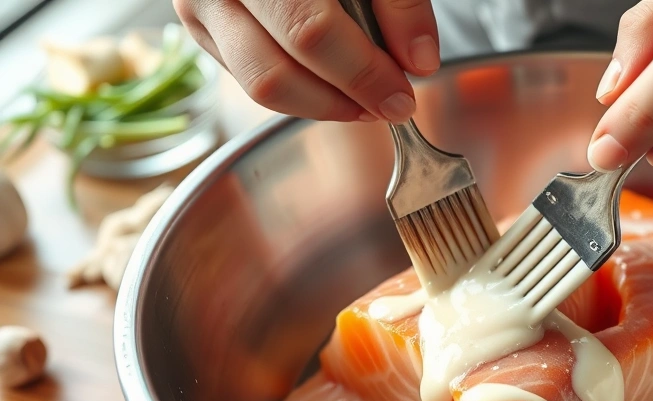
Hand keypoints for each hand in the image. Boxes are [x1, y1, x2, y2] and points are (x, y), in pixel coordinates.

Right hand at [173, 0, 439, 122]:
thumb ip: (398, 1)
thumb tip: (418, 61)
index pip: (310, 32)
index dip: (361, 73)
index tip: (401, 95)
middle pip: (275, 73)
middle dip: (342, 101)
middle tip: (390, 105)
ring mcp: (201, 9)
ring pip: (258, 86)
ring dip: (321, 105)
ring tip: (365, 100)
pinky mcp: (203, 29)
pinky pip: (251, 79)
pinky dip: (300, 90)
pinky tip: (335, 80)